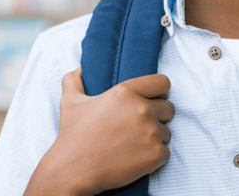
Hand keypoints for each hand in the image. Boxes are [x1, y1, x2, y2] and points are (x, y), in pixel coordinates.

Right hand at [25, 67, 174, 195]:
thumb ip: (74, 80)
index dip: (160, 92)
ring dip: (154, 138)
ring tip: (132, 144)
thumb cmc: (73, 136)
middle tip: (138, 127)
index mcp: (126, 92)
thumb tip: (80, 69)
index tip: (152, 100)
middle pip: (169, 108)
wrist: (74, 170)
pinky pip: (166, 152)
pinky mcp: (155, 154)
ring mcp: (151, 132)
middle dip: (157, 117)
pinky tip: (135, 158)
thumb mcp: (70, 102)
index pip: (163, 83)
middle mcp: (142, 109)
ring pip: (166, 132)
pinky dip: (154, 157)